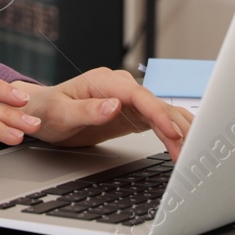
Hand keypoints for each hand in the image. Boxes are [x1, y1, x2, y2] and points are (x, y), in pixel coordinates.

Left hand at [12, 67, 194, 160]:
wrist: (41, 113)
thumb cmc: (46, 110)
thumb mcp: (60, 113)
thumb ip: (87, 110)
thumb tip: (113, 106)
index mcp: (105, 81)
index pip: (140, 96)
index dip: (158, 114)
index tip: (172, 133)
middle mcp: (121, 88)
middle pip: (156, 105)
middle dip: (175, 129)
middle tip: (189, 153)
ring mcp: (129, 101)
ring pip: (162, 114)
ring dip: (179, 132)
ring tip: (193, 153)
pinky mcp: (132, 114)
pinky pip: (158, 122)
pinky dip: (173, 133)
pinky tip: (187, 143)